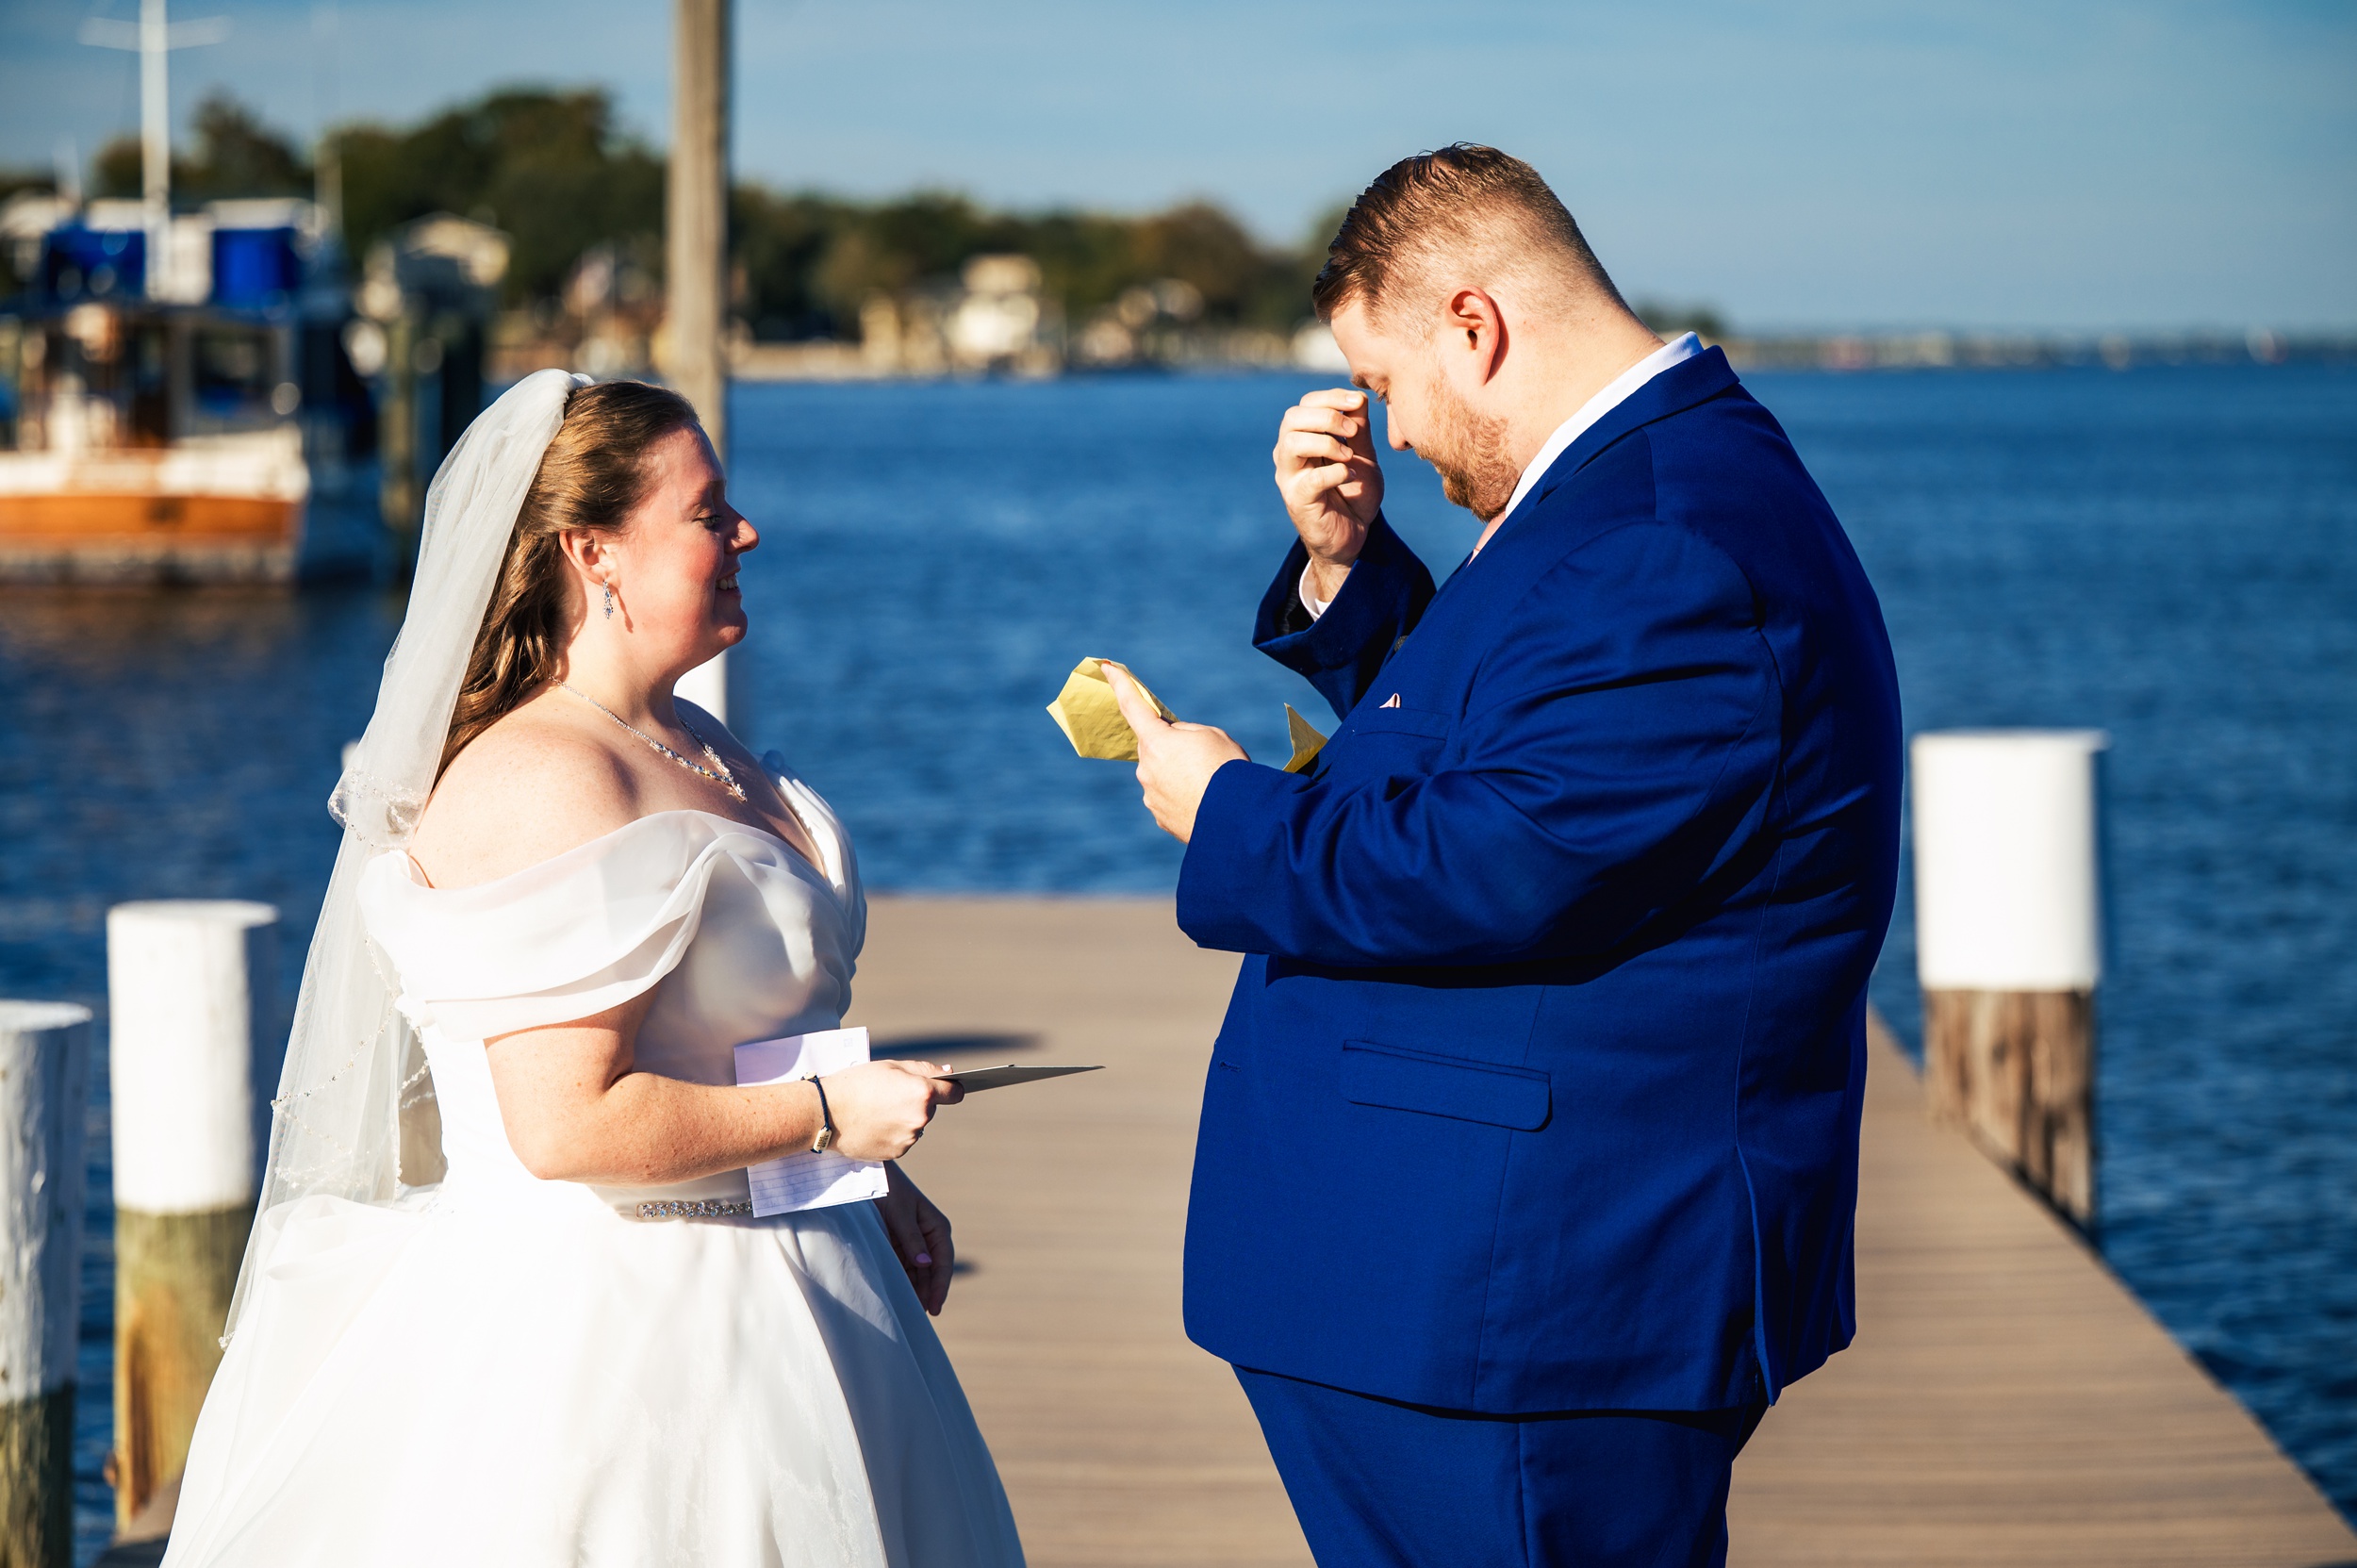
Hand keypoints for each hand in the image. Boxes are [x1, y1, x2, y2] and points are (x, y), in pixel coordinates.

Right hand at [821, 1060, 961, 1161]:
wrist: (825, 1112)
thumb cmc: (857, 1083)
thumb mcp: (891, 1066)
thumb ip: (925, 1070)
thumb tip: (949, 1073)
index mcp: (923, 1092)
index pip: (954, 1093)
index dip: (950, 1089)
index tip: (945, 1088)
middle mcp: (920, 1118)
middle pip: (931, 1109)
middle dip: (917, 1102)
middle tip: (889, 1095)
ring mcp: (909, 1138)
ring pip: (916, 1126)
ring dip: (905, 1119)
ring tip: (877, 1111)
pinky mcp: (896, 1153)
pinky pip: (903, 1141)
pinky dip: (893, 1134)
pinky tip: (874, 1125)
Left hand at [874, 1162, 955, 1314]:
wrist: (865, 1175)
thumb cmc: (887, 1188)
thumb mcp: (899, 1213)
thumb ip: (911, 1238)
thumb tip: (925, 1265)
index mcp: (937, 1227)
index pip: (943, 1262)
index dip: (940, 1286)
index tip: (934, 1308)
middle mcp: (929, 1238)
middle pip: (932, 1272)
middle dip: (927, 1294)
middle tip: (918, 1317)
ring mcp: (913, 1244)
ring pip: (918, 1274)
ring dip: (914, 1291)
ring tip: (906, 1312)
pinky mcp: (898, 1246)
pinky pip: (903, 1269)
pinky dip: (901, 1282)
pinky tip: (896, 1296)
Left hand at [1104, 663, 1245, 843]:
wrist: (1237, 820)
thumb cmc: (1227, 770)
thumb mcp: (1213, 735)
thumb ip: (1186, 732)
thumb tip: (1174, 742)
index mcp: (1156, 741)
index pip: (1133, 706)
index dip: (1120, 685)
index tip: (1105, 668)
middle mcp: (1146, 769)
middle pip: (1155, 747)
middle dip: (1173, 747)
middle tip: (1204, 756)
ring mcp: (1151, 796)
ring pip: (1162, 775)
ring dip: (1181, 775)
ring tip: (1211, 784)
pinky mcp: (1160, 818)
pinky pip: (1169, 799)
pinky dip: (1184, 797)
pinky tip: (1206, 802)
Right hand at [1274, 388, 1383, 603]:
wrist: (1356, 535)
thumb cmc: (1356, 494)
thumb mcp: (1364, 456)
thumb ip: (1359, 429)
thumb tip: (1358, 398)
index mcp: (1304, 438)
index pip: (1305, 404)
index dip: (1330, 397)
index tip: (1356, 402)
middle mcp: (1290, 455)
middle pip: (1292, 418)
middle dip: (1327, 418)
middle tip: (1353, 432)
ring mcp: (1290, 477)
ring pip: (1291, 443)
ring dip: (1326, 443)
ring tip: (1349, 456)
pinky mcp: (1297, 500)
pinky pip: (1311, 478)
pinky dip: (1336, 472)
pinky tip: (1351, 477)